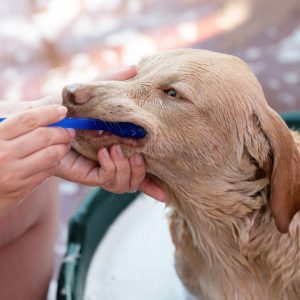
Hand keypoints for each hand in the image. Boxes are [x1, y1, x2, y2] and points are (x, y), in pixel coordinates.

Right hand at [0, 104, 73, 211]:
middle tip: (70, 131)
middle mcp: (3, 154)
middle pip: (43, 136)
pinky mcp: (21, 188)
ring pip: (51, 154)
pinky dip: (56, 162)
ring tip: (66, 144)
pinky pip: (48, 171)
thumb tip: (46, 110)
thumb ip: (15, 124)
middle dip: (62, 131)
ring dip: (63, 147)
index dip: (49, 113)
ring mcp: (13, 173)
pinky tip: (56, 158)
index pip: (28, 119)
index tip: (63, 110)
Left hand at [56, 66, 166, 201]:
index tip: (166, 187)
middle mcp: (115, 161)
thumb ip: (115, 80)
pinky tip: (104, 153)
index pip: (143, 166)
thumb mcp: (96, 91)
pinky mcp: (91, 176)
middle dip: (142, 171)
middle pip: (139, 180)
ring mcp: (104, 170)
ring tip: (114, 149)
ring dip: (127, 169)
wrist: (44, 118)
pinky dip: (112, 168)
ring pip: (127, 184)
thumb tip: (136, 68)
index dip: (155, 179)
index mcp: (122, 146)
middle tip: (136, 153)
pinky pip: (110, 181)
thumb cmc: (68, 106)